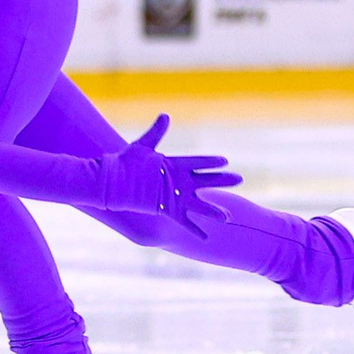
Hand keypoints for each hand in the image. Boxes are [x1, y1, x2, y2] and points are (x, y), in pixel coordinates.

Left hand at [108, 114, 241, 227]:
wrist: (114, 181)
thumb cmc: (127, 161)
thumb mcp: (142, 146)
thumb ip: (155, 133)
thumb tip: (165, 115)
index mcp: (176, 165)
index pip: (197, 162)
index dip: (210, 162)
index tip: (224, 160)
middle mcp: (180, 181)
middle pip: (205, 181)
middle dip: (222, 180)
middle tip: (239, 179)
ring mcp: (176, 196)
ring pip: (199, 204)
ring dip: (212, 211)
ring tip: (227, 217)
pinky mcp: (168, 210)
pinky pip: (184, 222)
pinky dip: (195, 230)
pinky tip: (206, 238)